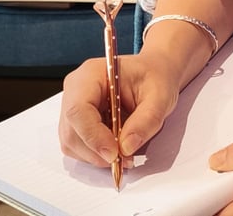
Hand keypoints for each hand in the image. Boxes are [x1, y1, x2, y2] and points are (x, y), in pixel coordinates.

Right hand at [59, 51, 180, 168]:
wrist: (154, 74)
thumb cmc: (155, 77)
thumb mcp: (160, 96)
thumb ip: (146, 120)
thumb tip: (126, 147)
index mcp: (91, 74)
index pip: (78, 110)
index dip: (92, 136)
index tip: (115, 152)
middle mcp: (76, 89)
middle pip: (72, 131)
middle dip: (97, 151)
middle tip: (125, 158)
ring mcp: (72, 106)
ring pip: (72, 143)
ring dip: (97, 156)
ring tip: (125, 154)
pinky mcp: (77, 122)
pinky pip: (78, 147)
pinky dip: (97, 154)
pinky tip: (117, 148)